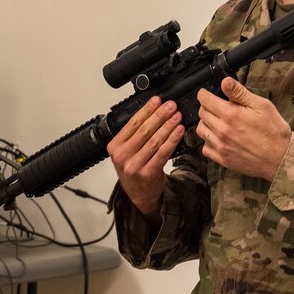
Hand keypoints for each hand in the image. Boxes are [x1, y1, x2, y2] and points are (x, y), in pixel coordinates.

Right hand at [107, 96, 183, 224]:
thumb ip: (135, 134)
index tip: (157, 100)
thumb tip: (154, 110)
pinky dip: (172, 140)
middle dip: (159, 115)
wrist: (139, 193)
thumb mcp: (127, 151)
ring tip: (177, 116)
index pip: (132, 123)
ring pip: (154, 141)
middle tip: (171, 106)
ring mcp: (134, 165)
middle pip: (144, 130)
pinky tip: (179, 131)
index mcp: (114, 146)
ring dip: (168, 126)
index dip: (147, 110)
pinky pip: (163, 153)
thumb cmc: (134, 168)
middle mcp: (122, 156)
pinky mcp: (147, 173)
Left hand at [196, 77, 291, 180]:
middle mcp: (222, 130)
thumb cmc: (274, 131)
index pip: (205, 100)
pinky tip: (219, 139)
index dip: (204, 94)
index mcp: (231, 114)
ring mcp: (221, 146)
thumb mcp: (262, 106)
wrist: (280, 158)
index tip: (206, 94)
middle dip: (206, 107)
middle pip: (202, 114)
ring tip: (217, 122)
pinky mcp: (223, 159)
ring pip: (201, 130)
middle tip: (217, 107)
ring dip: (206, 123)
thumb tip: (225, 82)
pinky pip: (205, 148)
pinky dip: (209, 142)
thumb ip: (240, 93)